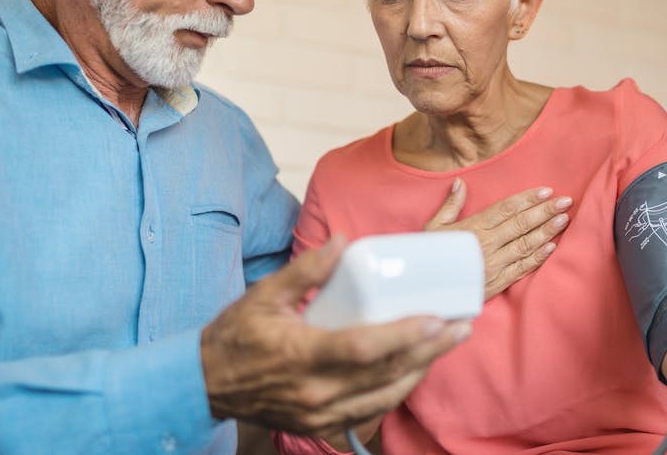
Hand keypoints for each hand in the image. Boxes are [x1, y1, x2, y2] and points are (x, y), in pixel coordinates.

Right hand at [200, 236, 470, 437]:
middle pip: (386, 373)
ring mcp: (320, 413)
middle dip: (429, 350)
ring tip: (447, 343)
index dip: (404, 336)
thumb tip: (342, 240)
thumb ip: (306, 269)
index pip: (365, 348)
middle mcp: (315, 391)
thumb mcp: (265, 294)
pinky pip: (371, 412)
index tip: (436, 319)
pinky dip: (398, 390)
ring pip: (385, 396)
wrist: (206, 384)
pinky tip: (416, 369)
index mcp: (301, 354)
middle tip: (460, 326)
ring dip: (421, 370)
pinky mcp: (321, 424)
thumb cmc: (235, 336)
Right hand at [425, 178, 571, 300]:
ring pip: (525, 244)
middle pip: (521, 224)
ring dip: (546, 231)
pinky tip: (552, 247)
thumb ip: (450, 206)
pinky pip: (522, 268)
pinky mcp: (498, 282)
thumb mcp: (433, 228)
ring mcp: (494, 264)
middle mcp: (486, 244)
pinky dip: (538, 257)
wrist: (426, 290)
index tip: (546, 190)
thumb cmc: (430, 256)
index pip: (506, 209)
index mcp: (473, 228)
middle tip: (566, 201)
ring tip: (564, 219)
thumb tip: (460, 183)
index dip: (527, 198)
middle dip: (545, 211)